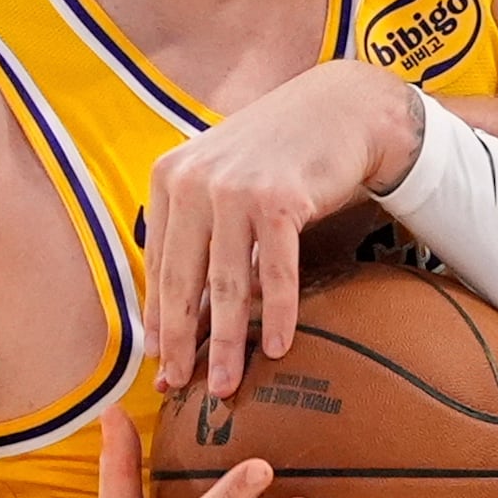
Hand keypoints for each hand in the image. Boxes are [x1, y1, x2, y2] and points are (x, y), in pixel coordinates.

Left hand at [145, 61, 423, 396]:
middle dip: (182, 342)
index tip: (160, 362)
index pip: (158, 264)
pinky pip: (276, 272)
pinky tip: (278, 348)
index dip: (159, 318)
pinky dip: (278, 314)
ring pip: (227, 284)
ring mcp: (236, 189)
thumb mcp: (220, 178)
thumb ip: (196, 228)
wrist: (339, 109)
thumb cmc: (278, 154)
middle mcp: (194, 181)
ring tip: (227, 385)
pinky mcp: (279, 199)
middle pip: (183, 280)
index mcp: (169, 177)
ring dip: (228, 343)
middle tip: (182, 387)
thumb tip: (178, 309)